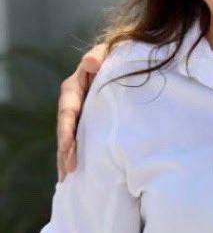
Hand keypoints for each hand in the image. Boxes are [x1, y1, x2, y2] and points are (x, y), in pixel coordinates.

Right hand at [56, 44, 105, 180]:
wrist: (127, 60)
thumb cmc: (115, 55)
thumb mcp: (106, 53)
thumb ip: (98, 56)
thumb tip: (91, 63)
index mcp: (73, 88)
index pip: (67, 114)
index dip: (65, 134)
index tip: (67, 152)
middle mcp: (74, 104)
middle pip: (66, 131)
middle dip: (64, 153)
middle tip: (67, 173)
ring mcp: (82, 114)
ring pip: (72, 138)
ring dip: (69, 158)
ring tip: (68, 180)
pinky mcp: (92, 121)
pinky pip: (84, 139)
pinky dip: (82, 154)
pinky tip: (81, 172)